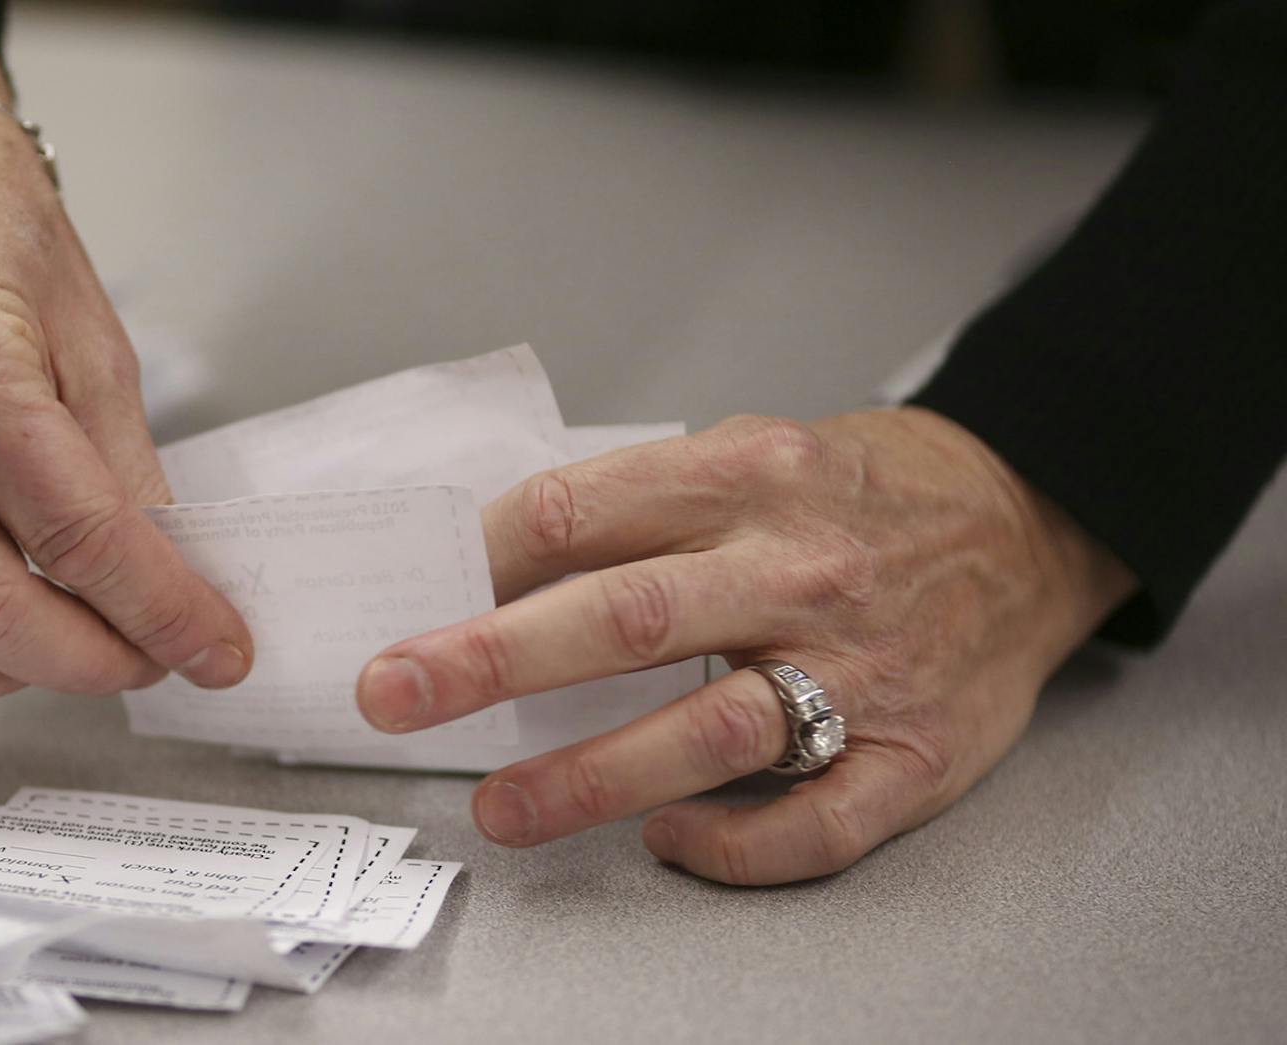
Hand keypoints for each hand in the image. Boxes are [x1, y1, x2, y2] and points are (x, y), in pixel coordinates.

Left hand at [355, 409, 1134, 883]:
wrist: (1029, 520)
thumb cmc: (858, 493)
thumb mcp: (749, 452)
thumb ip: (634, 503)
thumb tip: (489, 568)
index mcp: (748, 476)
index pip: (582, 511)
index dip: (481, 556)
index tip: (411, 598)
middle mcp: (799, 569)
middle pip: (627, 616)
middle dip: (494, 659)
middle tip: (396, 694)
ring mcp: (861, 668)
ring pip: (711, 731)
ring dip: (591, 776)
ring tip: (498, 808)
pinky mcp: (913, 754)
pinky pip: (815, 821)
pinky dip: (731, 844)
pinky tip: (665, 842)